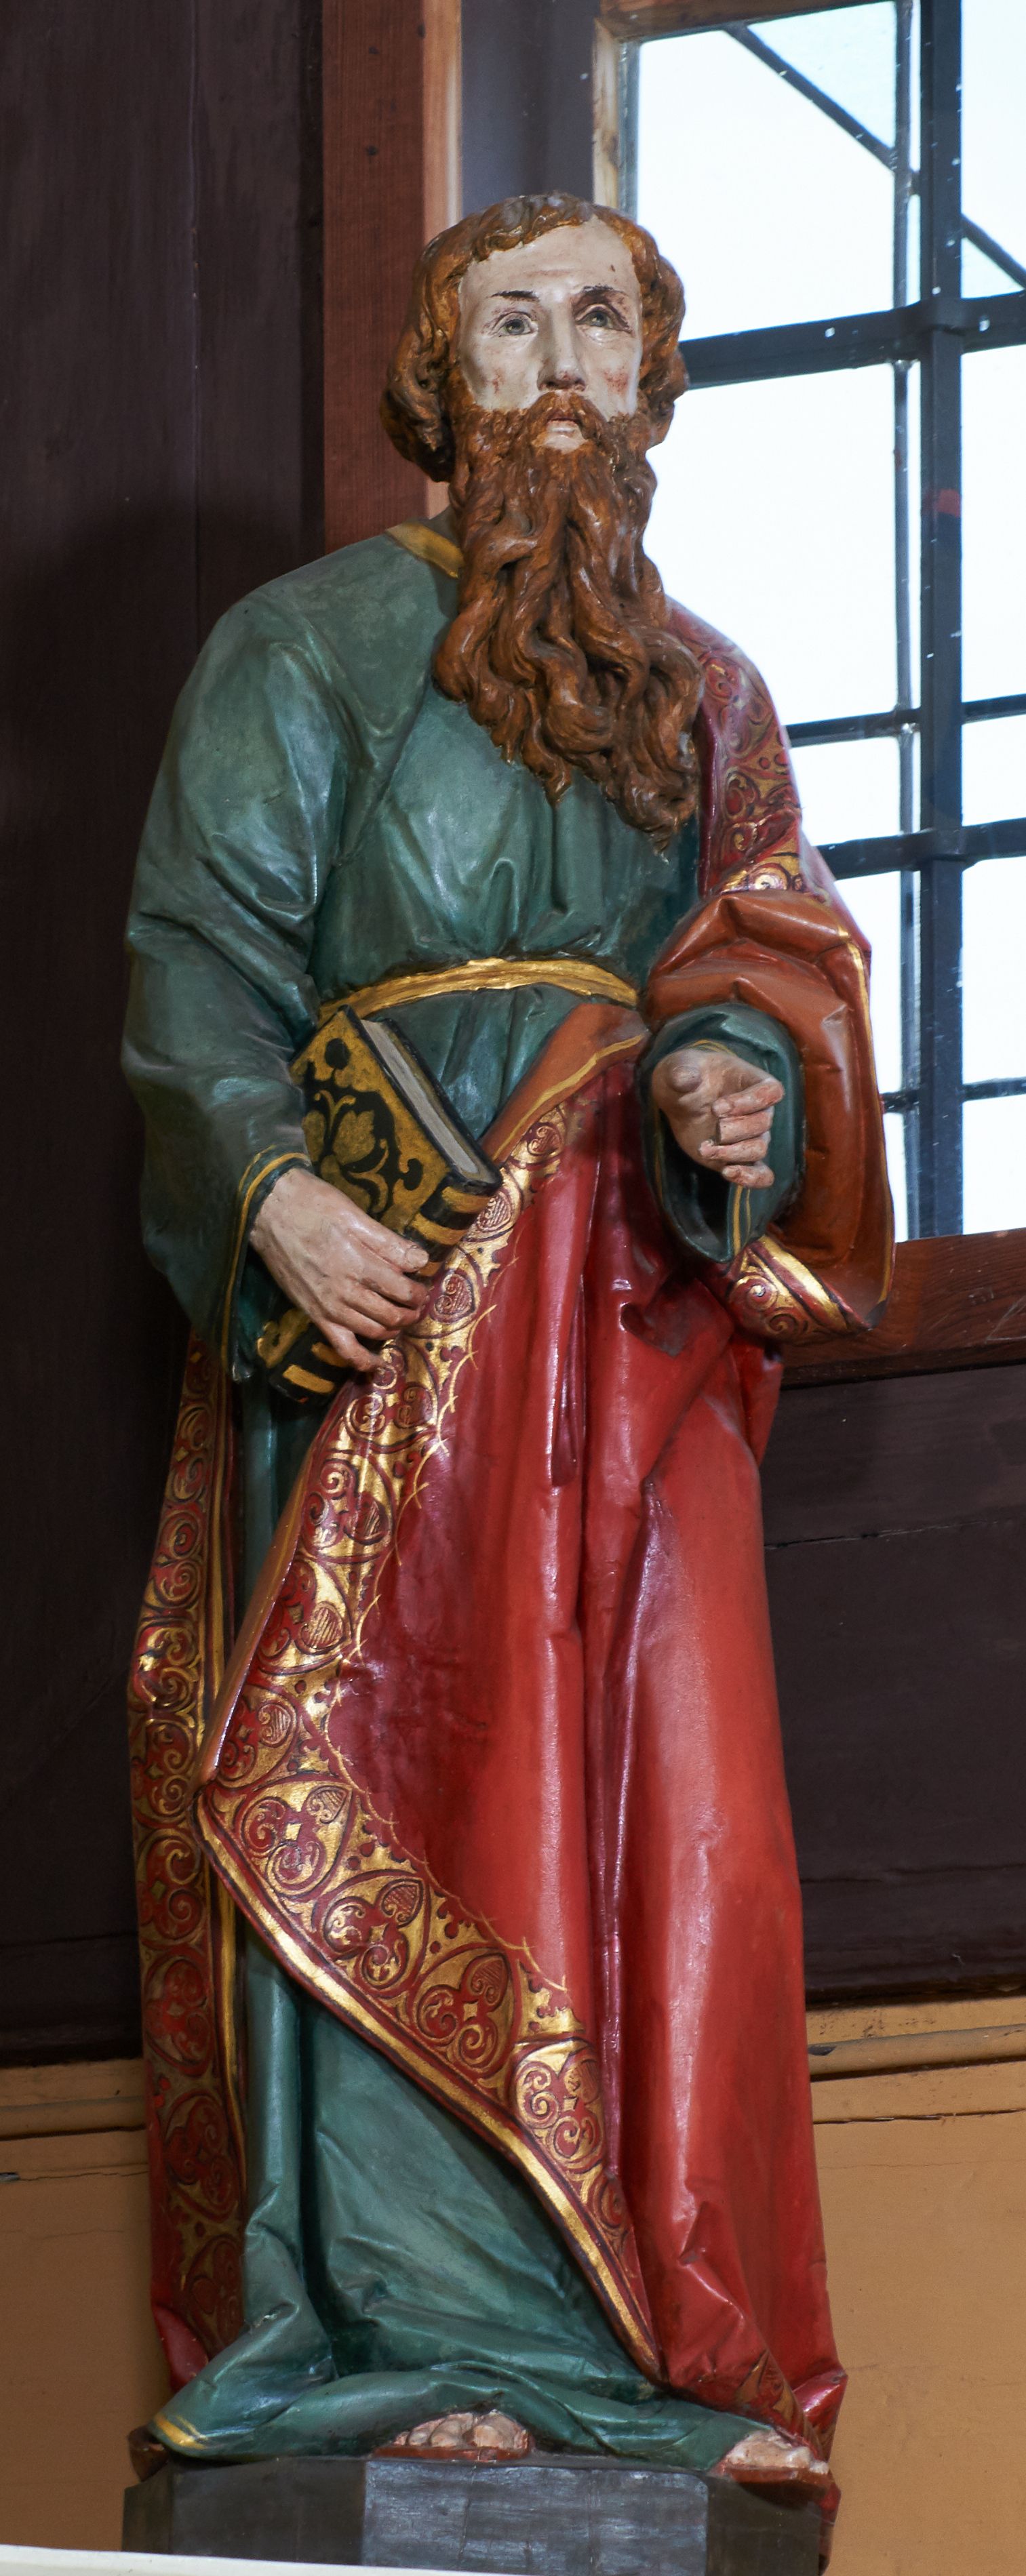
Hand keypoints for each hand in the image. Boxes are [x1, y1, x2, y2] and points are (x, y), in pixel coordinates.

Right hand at [251, 1166, 429, 1372]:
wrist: (268, 1213)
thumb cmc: (312, 1206)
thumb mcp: (354, 1216)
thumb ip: (388, 1243)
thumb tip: (421, 1260)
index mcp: (359, 1264)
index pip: (402, 1289)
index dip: (419, 1292)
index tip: (424, 1287)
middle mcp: (346, 1292)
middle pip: (391, 1314)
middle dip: (412, 1312)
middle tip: (418, 1303)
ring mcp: (329, 1308)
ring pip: (373, 1331)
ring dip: (394, 1329)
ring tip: (403, 1319)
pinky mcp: (314, 1315)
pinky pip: (342, 1347)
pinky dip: (361, 1360)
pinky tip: (376, 1364)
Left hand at [649, 1045, 783, 1188]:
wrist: (678, 1099)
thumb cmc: (683, 1077)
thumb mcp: (677, 1068)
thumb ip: (682, 1070)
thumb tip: (688, 1078)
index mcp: (752, 1081)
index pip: (770, 1092)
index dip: (749, 1102)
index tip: (717, 1108)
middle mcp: (758, 1110)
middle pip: (763, 1124)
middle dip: (735, 1130)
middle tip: (712, 1128)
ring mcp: (750, 1135)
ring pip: (759, 1149)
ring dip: (733, 1153)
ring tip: (704, 1150)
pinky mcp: (737, 1156)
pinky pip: (760, 1174)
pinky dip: (751, 1179)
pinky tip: (728, 1173)